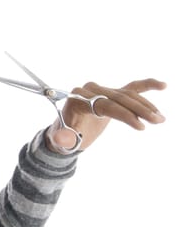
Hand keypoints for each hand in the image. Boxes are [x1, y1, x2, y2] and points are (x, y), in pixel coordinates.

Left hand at [47, 78, 165, 152]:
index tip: (140, 126)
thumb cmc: (64, 136)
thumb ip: (63, 140)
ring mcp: (101, 90)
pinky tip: (163, 86)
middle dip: (139, 109)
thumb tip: (63, 139)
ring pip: (127, 94)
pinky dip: (146, 85)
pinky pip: (130, 87)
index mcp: (77, 98)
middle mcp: (89, 89)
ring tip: (160, 119)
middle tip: (157, 121)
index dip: (124, 114)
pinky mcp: (110, 94)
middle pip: (118, 97)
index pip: (105, 104)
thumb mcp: (62, 141)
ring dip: (145, 105)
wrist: (66, 133)